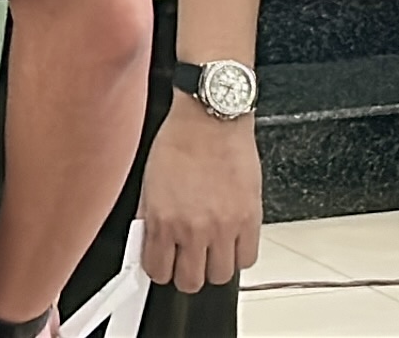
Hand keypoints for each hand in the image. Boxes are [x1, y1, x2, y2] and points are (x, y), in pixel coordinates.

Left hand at [139, 99, 261, 292]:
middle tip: (187, 259)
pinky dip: (238, 255)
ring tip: (210, 250)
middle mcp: (192, 228)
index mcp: (162, 219)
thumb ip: (150, 217)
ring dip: (213, 266)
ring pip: (219, 276)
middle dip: (186, 273)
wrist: (211, 116)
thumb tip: (148, 241)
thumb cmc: (180, 139)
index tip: (163, 263)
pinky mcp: (249, 219)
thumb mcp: (149, 181)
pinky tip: (231, 241)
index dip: (160, 269)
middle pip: (190, 282)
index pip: (157, 271)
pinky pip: (247, 259)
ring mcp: (223, 227)